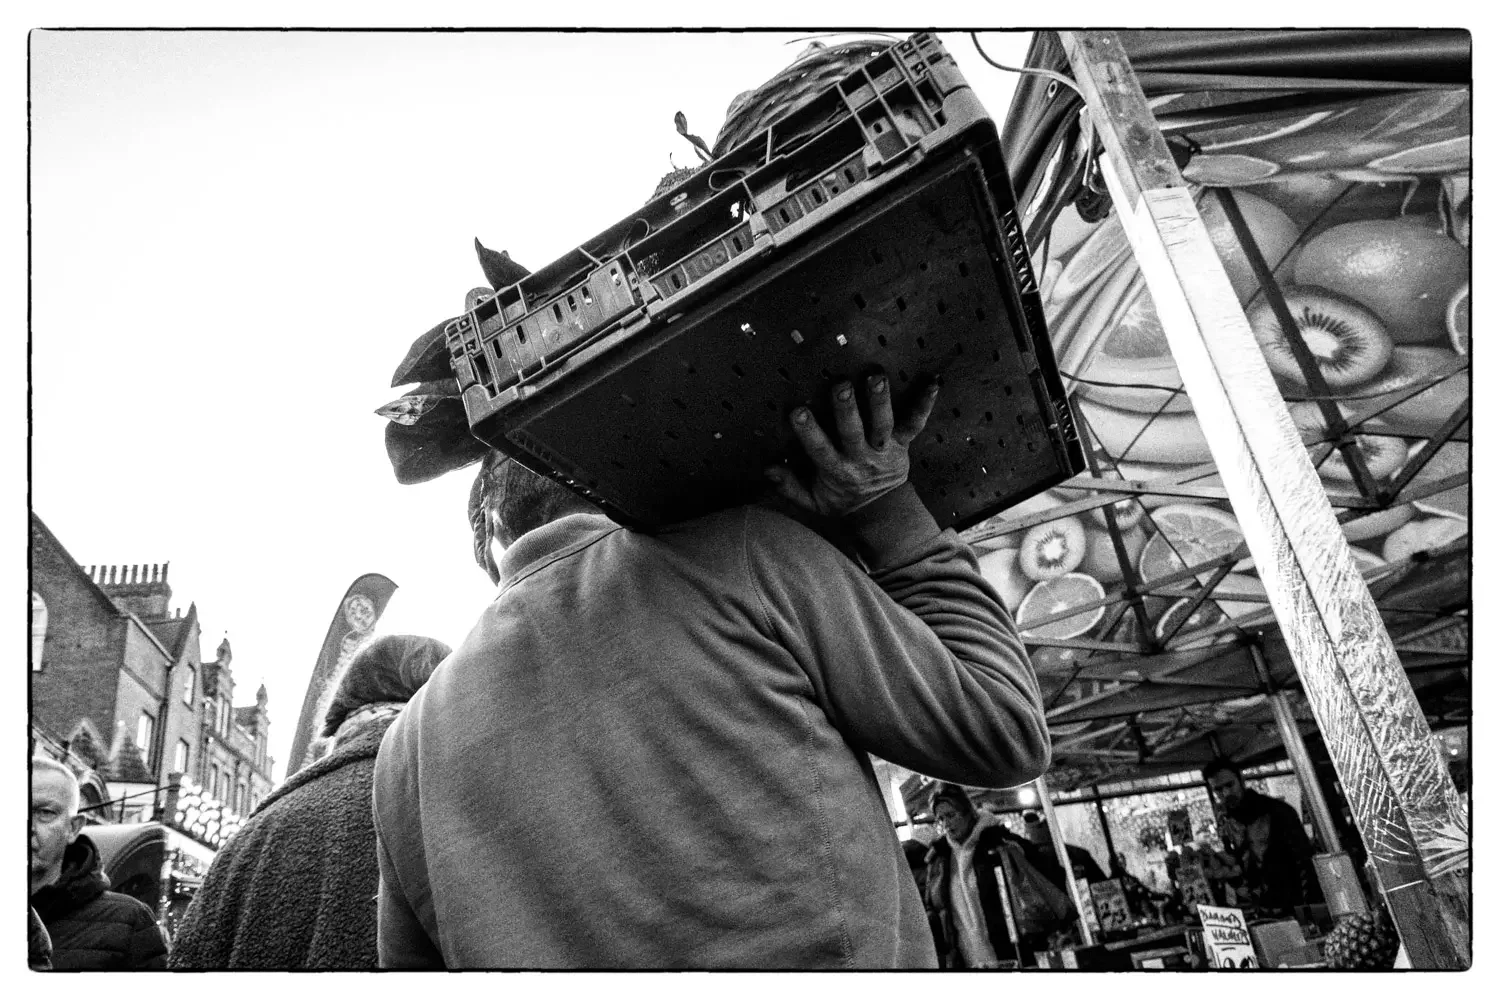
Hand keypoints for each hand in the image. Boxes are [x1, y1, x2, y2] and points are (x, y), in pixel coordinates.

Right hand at [765, 373, 939, 517]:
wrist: (879, 511)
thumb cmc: (839, 498)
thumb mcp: (811, 501)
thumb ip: (789, 486)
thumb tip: (768, 469)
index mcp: (836, 470)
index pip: (820, 450)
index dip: (809, 431)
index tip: (797, 410)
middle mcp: (861, 458)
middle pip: (854, 433)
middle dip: (847, 410)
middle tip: (841, 385)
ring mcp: (885, 450)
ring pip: (883, 425)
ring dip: (880, 402)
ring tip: (876, 377)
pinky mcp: (904, 444)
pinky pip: (915, 424)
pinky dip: (924, 403)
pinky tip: (933, 382)